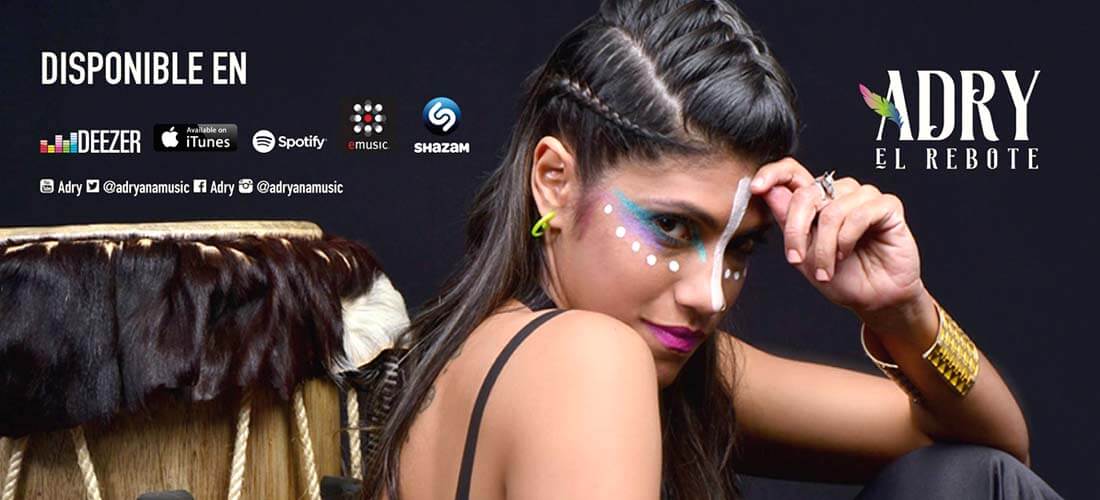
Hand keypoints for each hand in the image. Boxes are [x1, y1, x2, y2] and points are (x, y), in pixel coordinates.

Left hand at [750, 157, 925, 314]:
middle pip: (807, 193)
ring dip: (825, 246)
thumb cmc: (842, 278)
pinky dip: (846, 240)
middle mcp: (840, 193)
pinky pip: (858, 214)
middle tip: (797, 259)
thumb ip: (787, 223)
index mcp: (817, 200)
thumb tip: (768, 191)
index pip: (792, 172)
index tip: (756, 188)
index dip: (773, 173)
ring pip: (832, 210)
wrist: (873, 299)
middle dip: (796, 231)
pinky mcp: (888, 206)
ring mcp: (865, 196)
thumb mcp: (803, 255)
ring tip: (827, 269)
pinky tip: (846, 254)